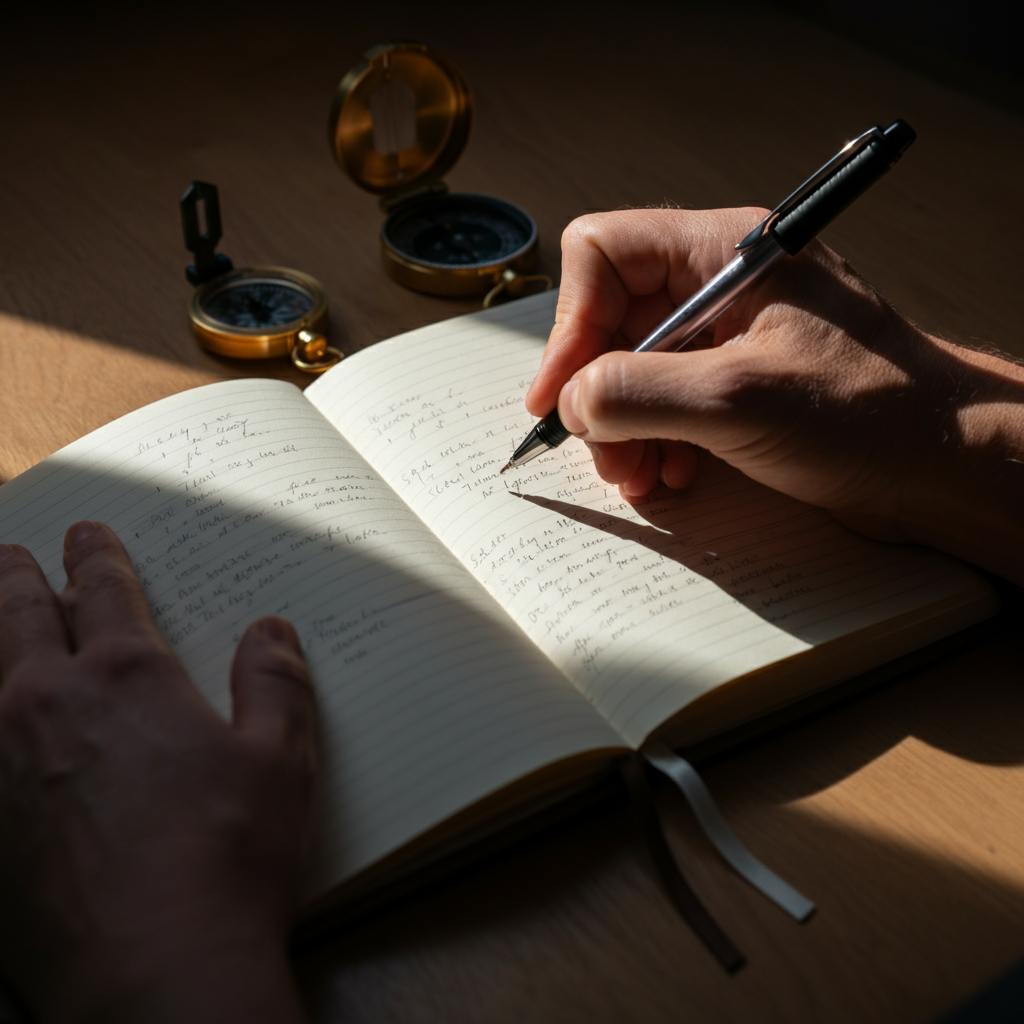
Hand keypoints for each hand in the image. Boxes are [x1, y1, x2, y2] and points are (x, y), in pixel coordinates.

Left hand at [0, 521, 315, 1023]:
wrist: (152, 974)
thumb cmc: (226, 860)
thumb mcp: (279, 761)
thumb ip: (274, 683)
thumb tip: (271, 629)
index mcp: (127, 678)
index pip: (107, 592)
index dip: (98, 557)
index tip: (88, 534)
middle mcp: (48, 704)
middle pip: (21, 616)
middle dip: (19, 578)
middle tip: (15, 553)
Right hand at [527, 209, 1023, 583]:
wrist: (942, 464)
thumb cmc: (870, 413)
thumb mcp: (738, 401)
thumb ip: (638, 393)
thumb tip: (572, 400)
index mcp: (725, 252)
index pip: (604, 255)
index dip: (570, 324)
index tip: (559, 395)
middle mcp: (720, 283)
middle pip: (611, 319)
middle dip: (598, 392)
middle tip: (603, 452)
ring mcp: (727, 333)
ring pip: (632, 366)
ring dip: (622, 426)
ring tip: (640, 474)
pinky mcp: (735, 378)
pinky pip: (665, 399)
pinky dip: (656, 439)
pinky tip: (676, 472)